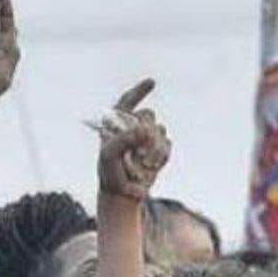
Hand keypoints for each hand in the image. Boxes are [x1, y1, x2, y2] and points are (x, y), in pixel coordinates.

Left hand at [95, 79, 170, 200]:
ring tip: (140, 161)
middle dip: (146, 130)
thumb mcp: (110, 155)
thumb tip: (146, 129)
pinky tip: (150, 164)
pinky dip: (160, 155)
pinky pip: (167, 144)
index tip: (152, 82)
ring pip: (160, 129)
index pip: (127, 101)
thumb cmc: (110, 172)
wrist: (122, 194)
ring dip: (152, 146)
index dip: (139, 91)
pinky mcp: (159, 149)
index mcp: (116, 123)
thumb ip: (125, 139)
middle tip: (136, 150)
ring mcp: (147, 138)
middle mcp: (132, 127)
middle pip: (148, 115)